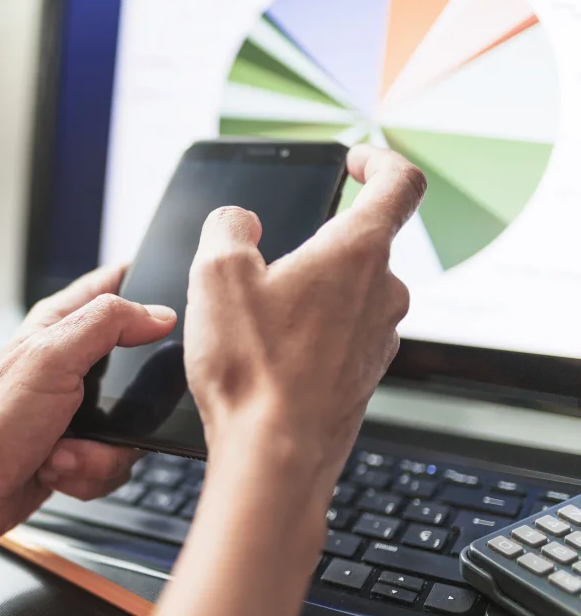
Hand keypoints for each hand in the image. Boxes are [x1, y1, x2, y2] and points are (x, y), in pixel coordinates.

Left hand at [0, 267, 176, 552]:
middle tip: (97, 415)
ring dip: (100, 452)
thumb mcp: (53, 357)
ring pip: (130, 427)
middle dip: (128, 406)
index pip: (114, 286)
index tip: (164, 320)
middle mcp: (69, 365)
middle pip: (138, 370)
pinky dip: (88, 473)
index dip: (145, 292)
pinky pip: (113, 463)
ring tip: (63, 451)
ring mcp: (74, 411)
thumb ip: (108, 323)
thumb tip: (158, 314)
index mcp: (60, 326)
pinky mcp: (76, 451)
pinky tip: (57, 471)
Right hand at [183, 144, 425, 524]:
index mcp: (357, 253)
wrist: (274, 456)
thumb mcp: (215, 275)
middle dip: (314, 242)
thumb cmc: (252, 369)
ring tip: (255, 317)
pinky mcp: (362, 376)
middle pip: (361, 244)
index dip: (378, 159)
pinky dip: (308, 333)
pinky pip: (339, 336)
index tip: (354, 160)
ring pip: (347, 295)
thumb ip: (227, 227)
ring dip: (309, 292)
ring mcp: (377, 339)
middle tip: (264, 259)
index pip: (400, 182)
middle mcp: (381, 294)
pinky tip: (267, 355)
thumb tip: (237, 220)